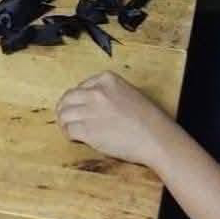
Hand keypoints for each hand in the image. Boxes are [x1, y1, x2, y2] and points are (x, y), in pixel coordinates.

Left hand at [56, 71, 179, 167]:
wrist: (155, 137)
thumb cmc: (148, 119)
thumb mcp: (128, 93)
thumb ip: (108, 93)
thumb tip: (92, 103)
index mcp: (106, 79)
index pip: (80, 87)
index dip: (78, 101)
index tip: (81, 109)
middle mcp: (96, 92)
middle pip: (67, 98)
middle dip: (66, 110)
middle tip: (68, 120)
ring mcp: (90, 110)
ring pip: (64, 114)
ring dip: (65, 123)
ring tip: (72, 131)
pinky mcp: (87, 130)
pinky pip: (69, 130)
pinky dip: (69, 135)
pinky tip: (76, 139)